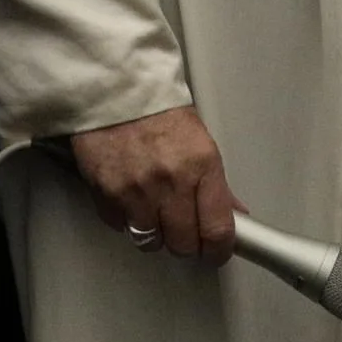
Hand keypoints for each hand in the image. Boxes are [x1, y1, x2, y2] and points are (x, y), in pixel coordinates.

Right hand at [67, 104, 243, 264]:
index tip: (217, 252)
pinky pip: (120, 226)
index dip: (218, 250)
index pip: (218, 230)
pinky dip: (126, 219)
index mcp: (202, 165)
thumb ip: (217, 184)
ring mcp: (136, 190)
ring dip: (155, 233)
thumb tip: (234, 214)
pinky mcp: (107, 194)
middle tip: (184, 228)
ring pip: (150, 241)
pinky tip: (130, 197)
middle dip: (186, 241)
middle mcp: (171, 181)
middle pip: (183, 244)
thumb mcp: (200, 140)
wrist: (115, 88)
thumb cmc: (158, 109)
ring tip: (154, 209)